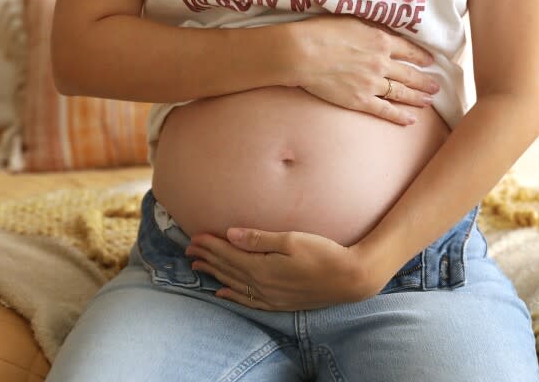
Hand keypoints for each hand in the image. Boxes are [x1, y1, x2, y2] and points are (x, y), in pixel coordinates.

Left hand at [184, 227, 375, 310]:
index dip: (210, 245)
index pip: (228, 254)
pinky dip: (232, 296)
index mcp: (263, 267)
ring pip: (234, 284)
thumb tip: (231, 234)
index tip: (194, 236)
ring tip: (198, 267)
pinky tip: (222, 292)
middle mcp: (262, 285)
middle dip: (207, 258)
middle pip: (227, 269)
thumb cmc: (324, 253)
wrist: (350, 278)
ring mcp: (271, 296)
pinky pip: (248, 301)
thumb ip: (259, 238)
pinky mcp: (280, 303)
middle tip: (189, 249)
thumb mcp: (292, 239)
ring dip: (215, 274)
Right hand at [285, 14, 441, 125]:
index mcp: (381, 41)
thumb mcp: (351, 20)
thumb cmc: (320, 32)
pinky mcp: (360, 100)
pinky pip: (385, 110)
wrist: (302, 53)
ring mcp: (372, 83)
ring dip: (417, 97)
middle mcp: (381, 63)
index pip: (408, 50)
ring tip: (428, 101)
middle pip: (409, 74)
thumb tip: (380, 32)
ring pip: (401, 93)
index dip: (421, 56)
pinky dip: (399, 116)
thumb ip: (369, 28)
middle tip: (436, 86)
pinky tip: (410, 120)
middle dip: (424, 80)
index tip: (430, 61)